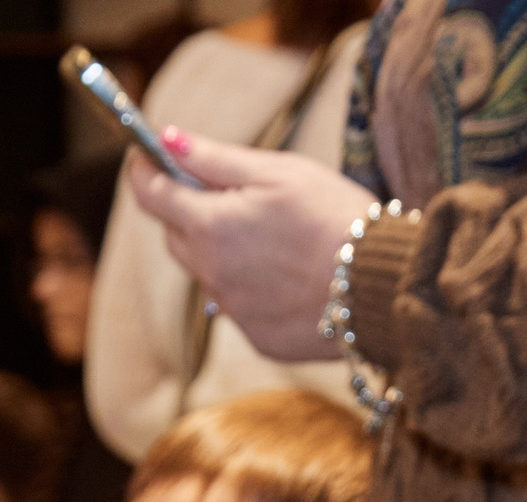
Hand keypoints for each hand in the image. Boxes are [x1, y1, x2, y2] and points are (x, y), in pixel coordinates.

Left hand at [125, 130, 375, 362]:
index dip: (143, 169)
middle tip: (229, 195)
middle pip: (177, 236)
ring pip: (207, 273)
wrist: (383, 287)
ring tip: (273, 239)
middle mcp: (211, 274)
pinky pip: (239, 306)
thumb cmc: (335, 216)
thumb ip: (215, 158)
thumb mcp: (278, 172)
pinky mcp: (258, 337)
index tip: (144, 155)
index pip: (151, 194)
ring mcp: (234, 311)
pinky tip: (290, 276)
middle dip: (189, 212)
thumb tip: (166, 138)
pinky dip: (253, 287)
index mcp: (210, 226)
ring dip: (223, 252)